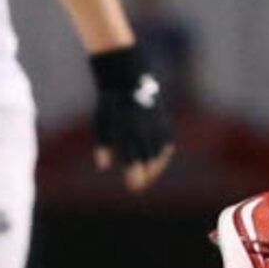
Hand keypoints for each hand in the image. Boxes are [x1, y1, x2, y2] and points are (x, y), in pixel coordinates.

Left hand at [89, 45, 176, 189]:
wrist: (129, 79)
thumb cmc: (111, 105)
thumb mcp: (101, 124)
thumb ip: (102, 146)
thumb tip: (103, 166)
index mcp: (129, 132)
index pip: (134, 160)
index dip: (135, 176)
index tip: (134, 188)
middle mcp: (145, 130)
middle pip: (149, 161)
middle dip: (146, 176)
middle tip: (138, 187)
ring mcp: (157, 126)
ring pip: (160, 153)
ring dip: (155, 167)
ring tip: (148, 176)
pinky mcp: (165, 121)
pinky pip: (167, 143)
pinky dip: (163, 153)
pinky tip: (157, 160)